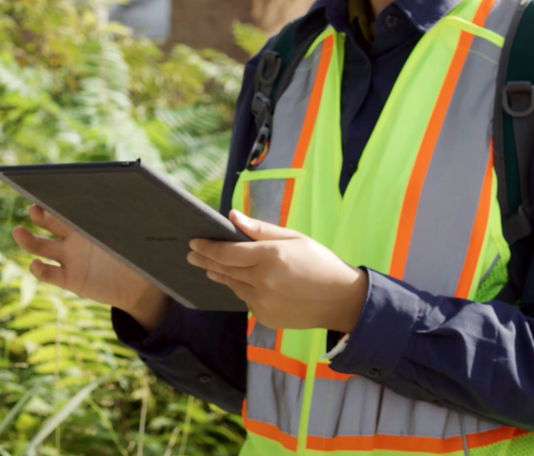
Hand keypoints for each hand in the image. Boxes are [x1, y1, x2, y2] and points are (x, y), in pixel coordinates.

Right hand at [12, 204, 170, 330]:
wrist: (139, 286)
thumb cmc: (137, 254)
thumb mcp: (136, 236)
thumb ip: (132, 220)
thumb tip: (142, 201)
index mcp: (87, 223)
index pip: (68, 208)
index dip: (56, 199)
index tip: (46, 188)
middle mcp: (73, 238)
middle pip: (49, 223)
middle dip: (40, 214)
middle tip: (35, 208)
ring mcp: (69, 258)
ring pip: (42, 246)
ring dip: (28, 239)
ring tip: (18, 232)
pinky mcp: (70, 279)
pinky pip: (51, 274)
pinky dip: (40, 270)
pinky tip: (35, 265)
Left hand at [188, 210, 368, 331]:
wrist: (342, 300)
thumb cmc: (319, 262)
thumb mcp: (294, 238)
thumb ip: (260, 230)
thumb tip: (232, 216)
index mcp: (271, 257)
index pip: (227, 251)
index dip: (207, 246)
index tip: (193, 241)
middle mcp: (263, 281)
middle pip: (224, 269)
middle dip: (205, 259)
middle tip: (191, 253)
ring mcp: (263, 302)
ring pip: (233, 285)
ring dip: (220, 274)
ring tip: (209, 266)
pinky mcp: (265, 317)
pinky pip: (246, 299)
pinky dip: (242, 289)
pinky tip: (242, 282)